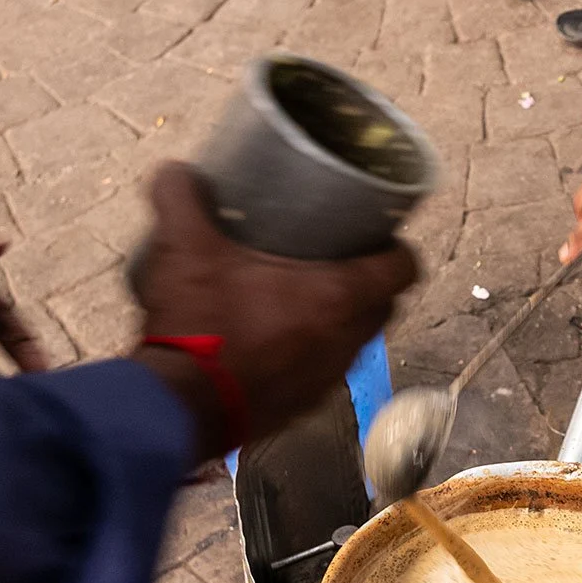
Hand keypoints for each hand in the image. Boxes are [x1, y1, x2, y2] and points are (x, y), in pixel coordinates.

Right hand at [129, 161, 417, 459]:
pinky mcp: (305, 405)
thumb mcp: (185, 249)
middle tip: (336, 258)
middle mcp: (346, 340)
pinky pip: (324, 369)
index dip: (398, 248)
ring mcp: (329, 377)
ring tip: (304, 296)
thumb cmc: (198, 327)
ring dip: (340, 318)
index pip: (404, 268)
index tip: (378, 234)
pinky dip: (312, 352)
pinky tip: (278, 339)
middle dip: (369, 282)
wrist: (176, 411)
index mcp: (339, 297)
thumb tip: (177, 171)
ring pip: (355, 339)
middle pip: (384, 304)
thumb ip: (182, 199)